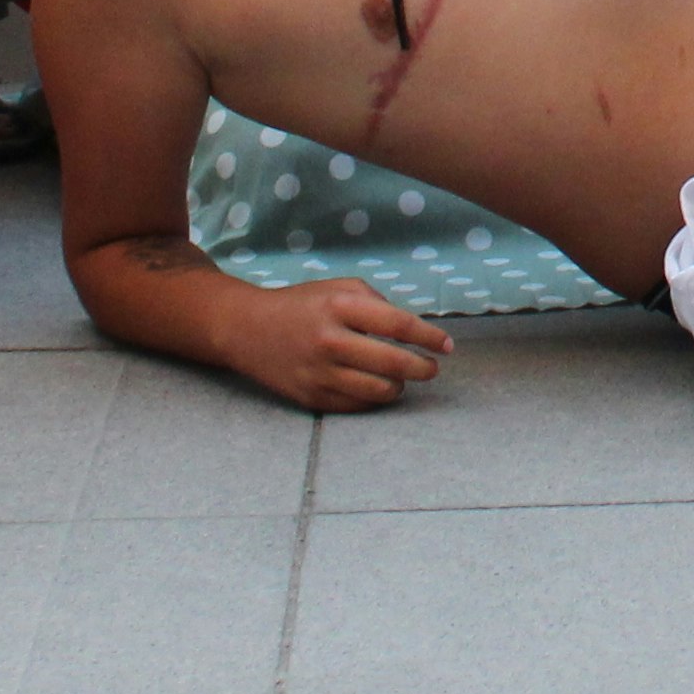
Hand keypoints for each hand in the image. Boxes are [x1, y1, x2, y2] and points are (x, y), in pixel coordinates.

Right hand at [223, 274, 447, 412]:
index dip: (429, 337)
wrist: (246, 329)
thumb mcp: (338, 289)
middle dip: (422, 368)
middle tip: (432, 368)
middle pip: (393, 362)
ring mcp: (319, 372)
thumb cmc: (301, 305)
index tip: (446, 346)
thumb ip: (376, 303)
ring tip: (402, 377)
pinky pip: (356, 404)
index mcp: (339, 307)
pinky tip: (377, 387)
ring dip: (399, 385)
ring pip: (378, 389)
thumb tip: (411, 329)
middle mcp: (329, 340)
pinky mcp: (310, 396)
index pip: (398, 325)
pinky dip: (374, 398)